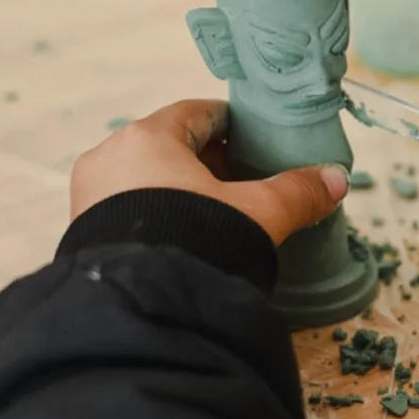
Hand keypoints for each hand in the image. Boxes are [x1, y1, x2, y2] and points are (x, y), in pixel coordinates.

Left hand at [70, 100, 348, 245]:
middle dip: (209, 164)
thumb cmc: (195, 241)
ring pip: (147, 180)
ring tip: (218, 218)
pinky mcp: (83, 232)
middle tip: (245, 185)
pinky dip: (158, 217)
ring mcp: (90, 195)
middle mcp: (110, 157)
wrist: (139, 306)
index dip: (232, 125)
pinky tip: (186, 241)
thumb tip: (335, 179)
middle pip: (171, 146)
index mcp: (148, 136)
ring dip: (181, 193)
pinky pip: (129, 211)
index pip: (198, 112)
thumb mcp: (257, 213)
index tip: (255, 142)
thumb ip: (297, 192)